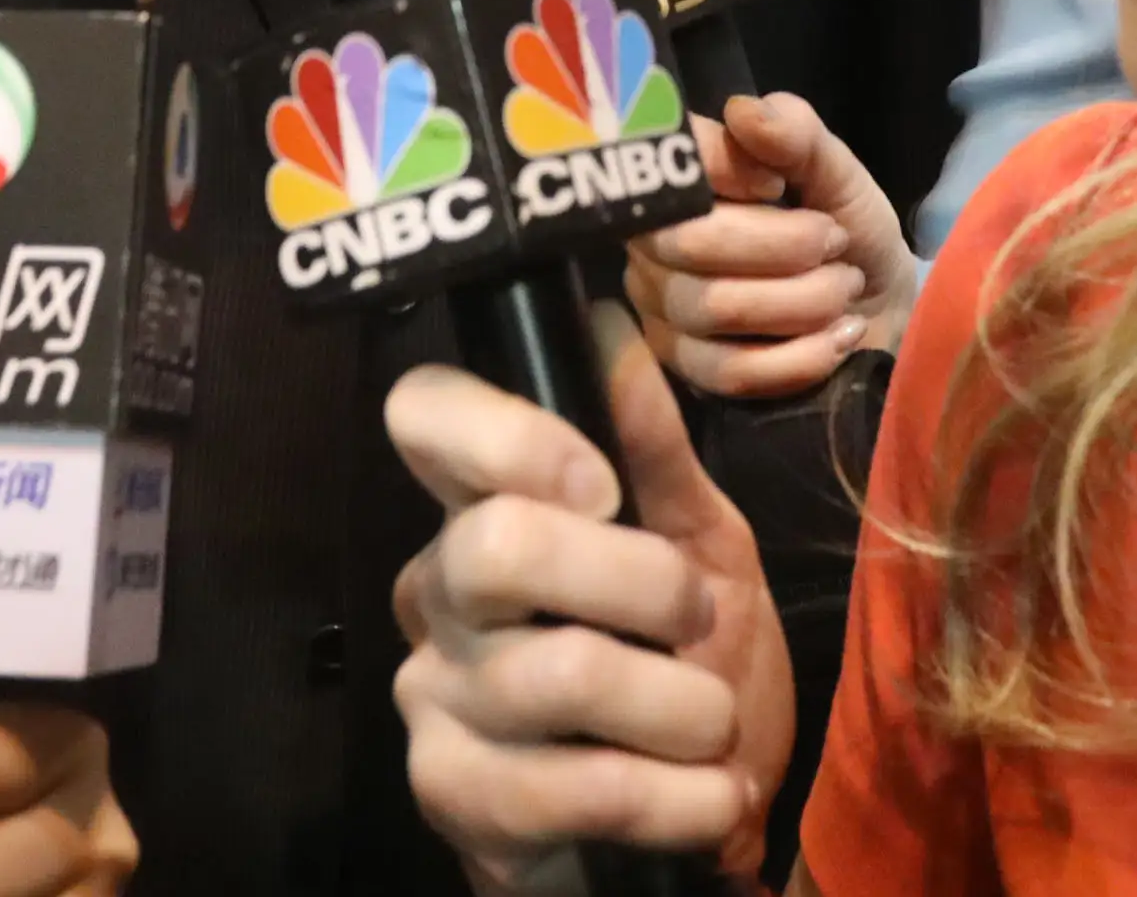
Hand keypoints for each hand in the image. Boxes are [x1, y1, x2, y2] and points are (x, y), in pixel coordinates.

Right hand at [387, 312, 786, 886]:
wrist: (696, 815)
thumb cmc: (688, 662)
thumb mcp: (700, 544)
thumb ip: (655, 446)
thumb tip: (605, 320)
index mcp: (485, 504)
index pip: (423, 412)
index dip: (510, 435)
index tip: (602, 488)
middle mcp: (436, 587)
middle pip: (499, 544)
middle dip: (638, 584)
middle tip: (694, 619)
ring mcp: (431, 693)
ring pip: (556, 673)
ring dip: (682, 708)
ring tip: (713, 730)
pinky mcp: (451, 795)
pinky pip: (569, 787)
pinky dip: (674, 796)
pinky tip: (705, 799)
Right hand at [624, 90, 921, 402]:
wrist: (881, 315)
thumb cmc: (848, 233)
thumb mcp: (839, 176)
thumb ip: (797, 137)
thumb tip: (741, 111)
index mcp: (686, 182)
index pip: (671, 164)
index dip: (728, 170)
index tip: (780, 184)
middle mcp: (656, 243)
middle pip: (690, 243)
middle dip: (785, 246)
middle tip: (836, 243)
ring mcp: (664, 312)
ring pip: (715, 308)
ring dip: (803, 300)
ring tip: (844, 290)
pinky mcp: (689, 373)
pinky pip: (730, 371)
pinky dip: (801, 356)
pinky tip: (839, 337)